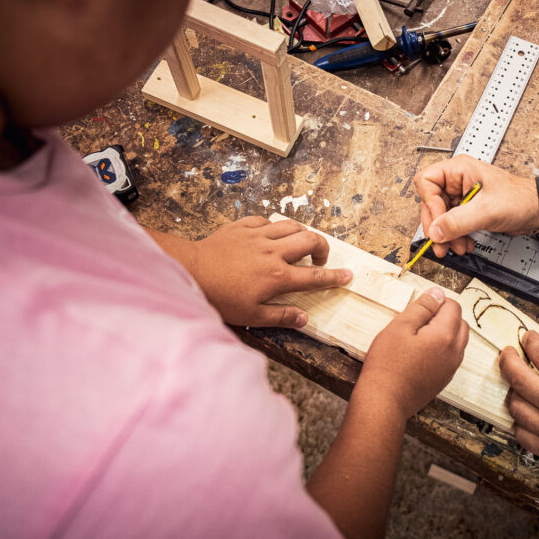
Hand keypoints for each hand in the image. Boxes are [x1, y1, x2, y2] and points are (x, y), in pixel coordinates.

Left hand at [177, 216, 352, 327]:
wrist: (190, 272)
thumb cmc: (220, 298)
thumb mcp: (251, 316)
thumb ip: (281, 316)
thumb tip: (304, 318)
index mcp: (277, 277)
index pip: (315, 277)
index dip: (334, 277)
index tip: (347, 276)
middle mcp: (272, 252)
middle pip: (310, 241)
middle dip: (322, 248)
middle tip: (319, 260)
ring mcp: (257, 236)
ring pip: (292, 226)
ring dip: (301, 234)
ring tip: (299, 246)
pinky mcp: (242, 226)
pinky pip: (266, 220)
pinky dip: (274, 227)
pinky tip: (270, 236)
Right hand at [357, 288, 469, 419]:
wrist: (384, 401)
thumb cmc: (387, 363)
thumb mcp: (400, 327)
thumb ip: (422, 308)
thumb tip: (437, 293)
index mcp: (445, 336)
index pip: (454, 306)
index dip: (437, 302)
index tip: (418, 309)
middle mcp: (455, 352)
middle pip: (461, 323)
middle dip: (444, 316)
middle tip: (418, 321)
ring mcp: (451, 369)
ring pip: (458, 341)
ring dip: (444, 333)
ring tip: (417, 337)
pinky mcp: (444, 380)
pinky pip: (451, 357)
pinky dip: (441, 349)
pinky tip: (419, 354)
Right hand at [413, 155, 538, 256]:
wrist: (537, 211)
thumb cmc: (520, 199)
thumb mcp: (486, 210)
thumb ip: (458, 221)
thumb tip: (435, 231)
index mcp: (459, 169)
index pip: (427, 182)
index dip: (429, 204)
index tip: (438, 223)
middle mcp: (457, 180)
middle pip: (431, 203)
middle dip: (437, 226)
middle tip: (441, 244)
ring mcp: (461, 195)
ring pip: (440, 217)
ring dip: (447, 235)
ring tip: (457, 247)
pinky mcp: (467, 209)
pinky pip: (452, 224)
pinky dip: (455, 236)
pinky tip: (465, 244)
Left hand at [499, 331, 538, 483]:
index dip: (531, 342)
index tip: (527, 338)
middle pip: (519, 379)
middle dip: (508, 361)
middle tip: (507, 354)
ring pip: (516, 406)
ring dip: (512, 391)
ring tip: (516, 383)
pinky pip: (521, 433)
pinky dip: (518, 420)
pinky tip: (524, 411)